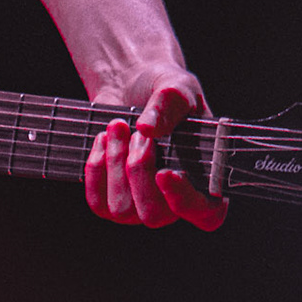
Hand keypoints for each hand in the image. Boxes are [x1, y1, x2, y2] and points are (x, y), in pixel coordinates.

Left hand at [84, 64, 228, 230]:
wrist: (132, 86)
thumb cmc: (164, 89)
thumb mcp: (176, 87)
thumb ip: (169, 105)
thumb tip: (147, 129)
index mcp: (206, 180)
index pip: (206, 215)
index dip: (185, 201)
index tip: (165, 172)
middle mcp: (175, 201)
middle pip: (154, 215)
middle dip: (139, 170)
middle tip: (138, 134)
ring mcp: (141, 205)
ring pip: (122, 210)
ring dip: (114, 163)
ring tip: (118, 126)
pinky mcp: (110, 200)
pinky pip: (98, 202)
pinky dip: (96, 167)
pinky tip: (103, 138)